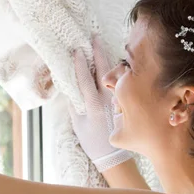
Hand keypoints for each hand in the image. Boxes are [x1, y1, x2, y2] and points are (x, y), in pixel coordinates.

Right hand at [68, 36, 132, 172]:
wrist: (112, 155)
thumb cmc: (91, 140)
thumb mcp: (78, 124)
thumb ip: (74, 104)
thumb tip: (68, 86)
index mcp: (93, 107)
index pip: (85, 81)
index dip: (80, 65)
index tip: (78, 50)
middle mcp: (107, 101)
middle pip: (103, 71)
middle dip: (98, 53)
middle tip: (94, 37)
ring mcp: (118, 100)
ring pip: (114, 75)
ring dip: (107, 59)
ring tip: (102, 45)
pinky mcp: (124, 102)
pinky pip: (120, 82)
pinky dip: (115, 71)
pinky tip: (112, 61)